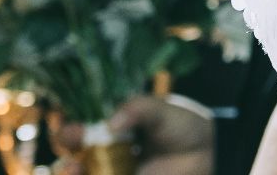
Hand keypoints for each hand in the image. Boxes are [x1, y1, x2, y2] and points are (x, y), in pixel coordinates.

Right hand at [50, 94, 214, 174]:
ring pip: (85, 171)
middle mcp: (109, 149)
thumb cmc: (182, 126)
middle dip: (68, 151)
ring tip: (73, 169)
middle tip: (72, 147)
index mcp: (113, 125)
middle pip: (77, 152)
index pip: (83, 126)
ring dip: (72, 171)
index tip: (73, 131)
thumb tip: (111, 123)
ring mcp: (115, 170)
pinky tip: (88, 174)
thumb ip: (137, 109)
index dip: (72, 129)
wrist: (208, 152)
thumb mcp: (161, 110)